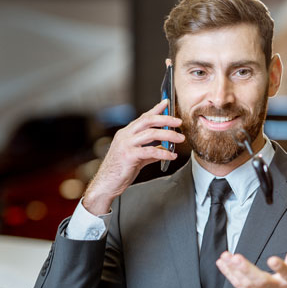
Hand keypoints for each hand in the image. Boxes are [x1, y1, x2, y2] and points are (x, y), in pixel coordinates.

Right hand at [82, 99, 183, 214]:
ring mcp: (125, 145)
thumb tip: (164, 148)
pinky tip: (171, 156)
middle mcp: (125, 136)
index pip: (143, 117)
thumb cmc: (119, 171)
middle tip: (179, 122)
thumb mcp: (136, 158)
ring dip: (168, 135)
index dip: (156, 109)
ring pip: (151, 134)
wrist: (105, 184)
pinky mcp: (128, 156)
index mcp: (126, 134)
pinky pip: (150, 151)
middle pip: (148, 121)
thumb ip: (150, 151)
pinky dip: (163, 153)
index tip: (167, 103)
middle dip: (165, 119)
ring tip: (180, 139)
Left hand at [215, 214, 286, 287]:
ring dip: (234, 270)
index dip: (280, 267)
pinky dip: (230, 275)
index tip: (272, 259)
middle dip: (247, 270)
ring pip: (247, 283)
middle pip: (261, 281)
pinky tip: (222, 263)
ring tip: (225, 257)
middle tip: (236, 258)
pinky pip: (240, 286)